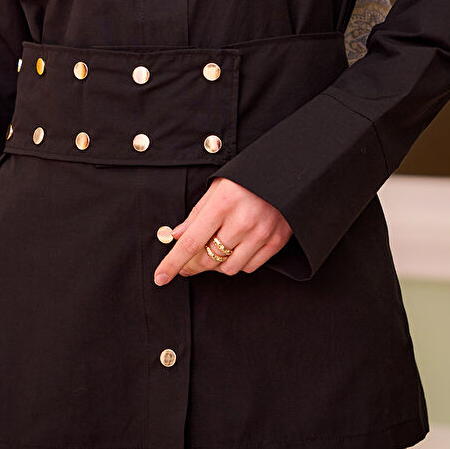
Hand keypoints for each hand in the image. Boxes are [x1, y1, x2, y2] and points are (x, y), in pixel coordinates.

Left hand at [153, 177, 291, 285]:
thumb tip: (176, 236)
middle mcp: (243, 221)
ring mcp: (262, 233)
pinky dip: (238, 263)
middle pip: (208, 259)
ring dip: (216, 265)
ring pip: (228, 268)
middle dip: (192, 265)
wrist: (289, 171)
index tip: (160, 277)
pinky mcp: (277, 241)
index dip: (173, 263)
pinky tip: (236, 250)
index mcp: (223, 203)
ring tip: (215, 250)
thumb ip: (197, 214)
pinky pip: (250, 267)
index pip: (191, 242)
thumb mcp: (218, 187)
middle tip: (187, 262)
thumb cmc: (248, 177)